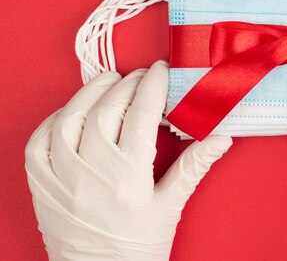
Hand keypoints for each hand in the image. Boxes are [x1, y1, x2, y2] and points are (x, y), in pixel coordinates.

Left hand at [25, 61, 231, 260]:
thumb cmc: (137, 248)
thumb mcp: (170, 207)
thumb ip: (194, 166)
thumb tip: (220, 137)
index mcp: (128, 176)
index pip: (142, 113)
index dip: (153, 85)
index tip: (161, 70)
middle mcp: (91, 171)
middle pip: (108, 108)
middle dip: (127, 84)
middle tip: (142, 76)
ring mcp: (61, 178)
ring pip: (70, 118)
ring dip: (90, 93)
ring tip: (109, 82)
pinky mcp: (41, 186)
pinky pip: (38, 142)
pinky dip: (54, 120)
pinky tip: (73, 112)